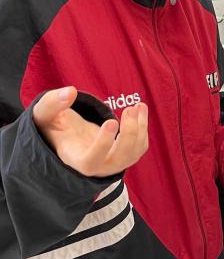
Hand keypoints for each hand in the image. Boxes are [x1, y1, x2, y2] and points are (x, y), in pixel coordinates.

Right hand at [32, 86, 148, 177]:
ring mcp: (114, 163)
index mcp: (75, 159)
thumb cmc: (55, 125)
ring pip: (134, 152)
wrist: (69, 136)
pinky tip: (140, 108)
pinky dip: (143, 126)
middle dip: (129, 133)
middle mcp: (97, 167)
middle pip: (119, 158)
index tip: (111, 121)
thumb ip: (53, 103)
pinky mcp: (127, 156)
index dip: (103, 144)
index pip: (90, 162)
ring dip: (139, 128)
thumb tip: (70, 92)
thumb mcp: (46, 114)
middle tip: (130, 109)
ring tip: (137, 106)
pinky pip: (140, 145)